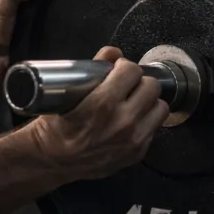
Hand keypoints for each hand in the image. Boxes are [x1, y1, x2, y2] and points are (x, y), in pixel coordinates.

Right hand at [30, 46, 169, 180]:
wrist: (54, 160)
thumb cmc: (57, 127)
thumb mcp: (68, 92)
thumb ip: (94, 67)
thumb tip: (113, 53)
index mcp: (103, 104)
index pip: (132, 71)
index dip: (125, 66)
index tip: (119, 69)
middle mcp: (122, 123)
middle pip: (151, 86)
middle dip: (139, 81)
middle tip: (129, 84)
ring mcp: (132, 140)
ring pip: (160, 107)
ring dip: (148, 101)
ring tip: (135, 101)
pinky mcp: (137, 152)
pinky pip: (154, 128)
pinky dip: (146, 121)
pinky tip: (133, 119)